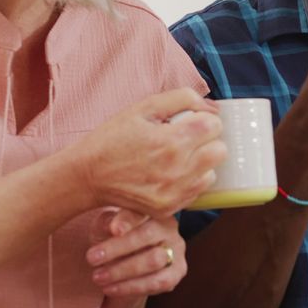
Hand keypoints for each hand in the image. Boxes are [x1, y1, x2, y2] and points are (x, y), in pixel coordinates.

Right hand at [71, 88, 227, 216]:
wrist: (87, 175)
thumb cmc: (113, 137)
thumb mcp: (144, 107)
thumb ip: (182, 99)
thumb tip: (212, 107)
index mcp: (173, 140)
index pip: (215, 126)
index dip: (204, 120)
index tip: (190, 122)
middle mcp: (178, 168)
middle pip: (220, 151)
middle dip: (208, 141)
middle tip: (187, 139)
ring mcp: (174, 192)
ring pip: (212, 173)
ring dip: (201, 163)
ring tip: (178, 157)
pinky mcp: (169, 207)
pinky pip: (196, 192)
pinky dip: (189, 181)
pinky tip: (170, 173)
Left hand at [87, 208, 187, 298]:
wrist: (124, 263)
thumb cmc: (113, 238)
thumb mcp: (105, 227)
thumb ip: (108, 223)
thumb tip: (116, 227)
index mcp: (150, 209)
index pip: (140, 211)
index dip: (127, 220)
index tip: (112, 229)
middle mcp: (168, 226)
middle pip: (147, 235)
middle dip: (118, 248)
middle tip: (91, 258)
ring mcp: (176, 249)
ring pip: (154, 260)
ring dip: (122, 271)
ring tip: (98, 277)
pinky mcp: (177, 272)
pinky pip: (157, 282)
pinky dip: (132, 287)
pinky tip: (111, 288)